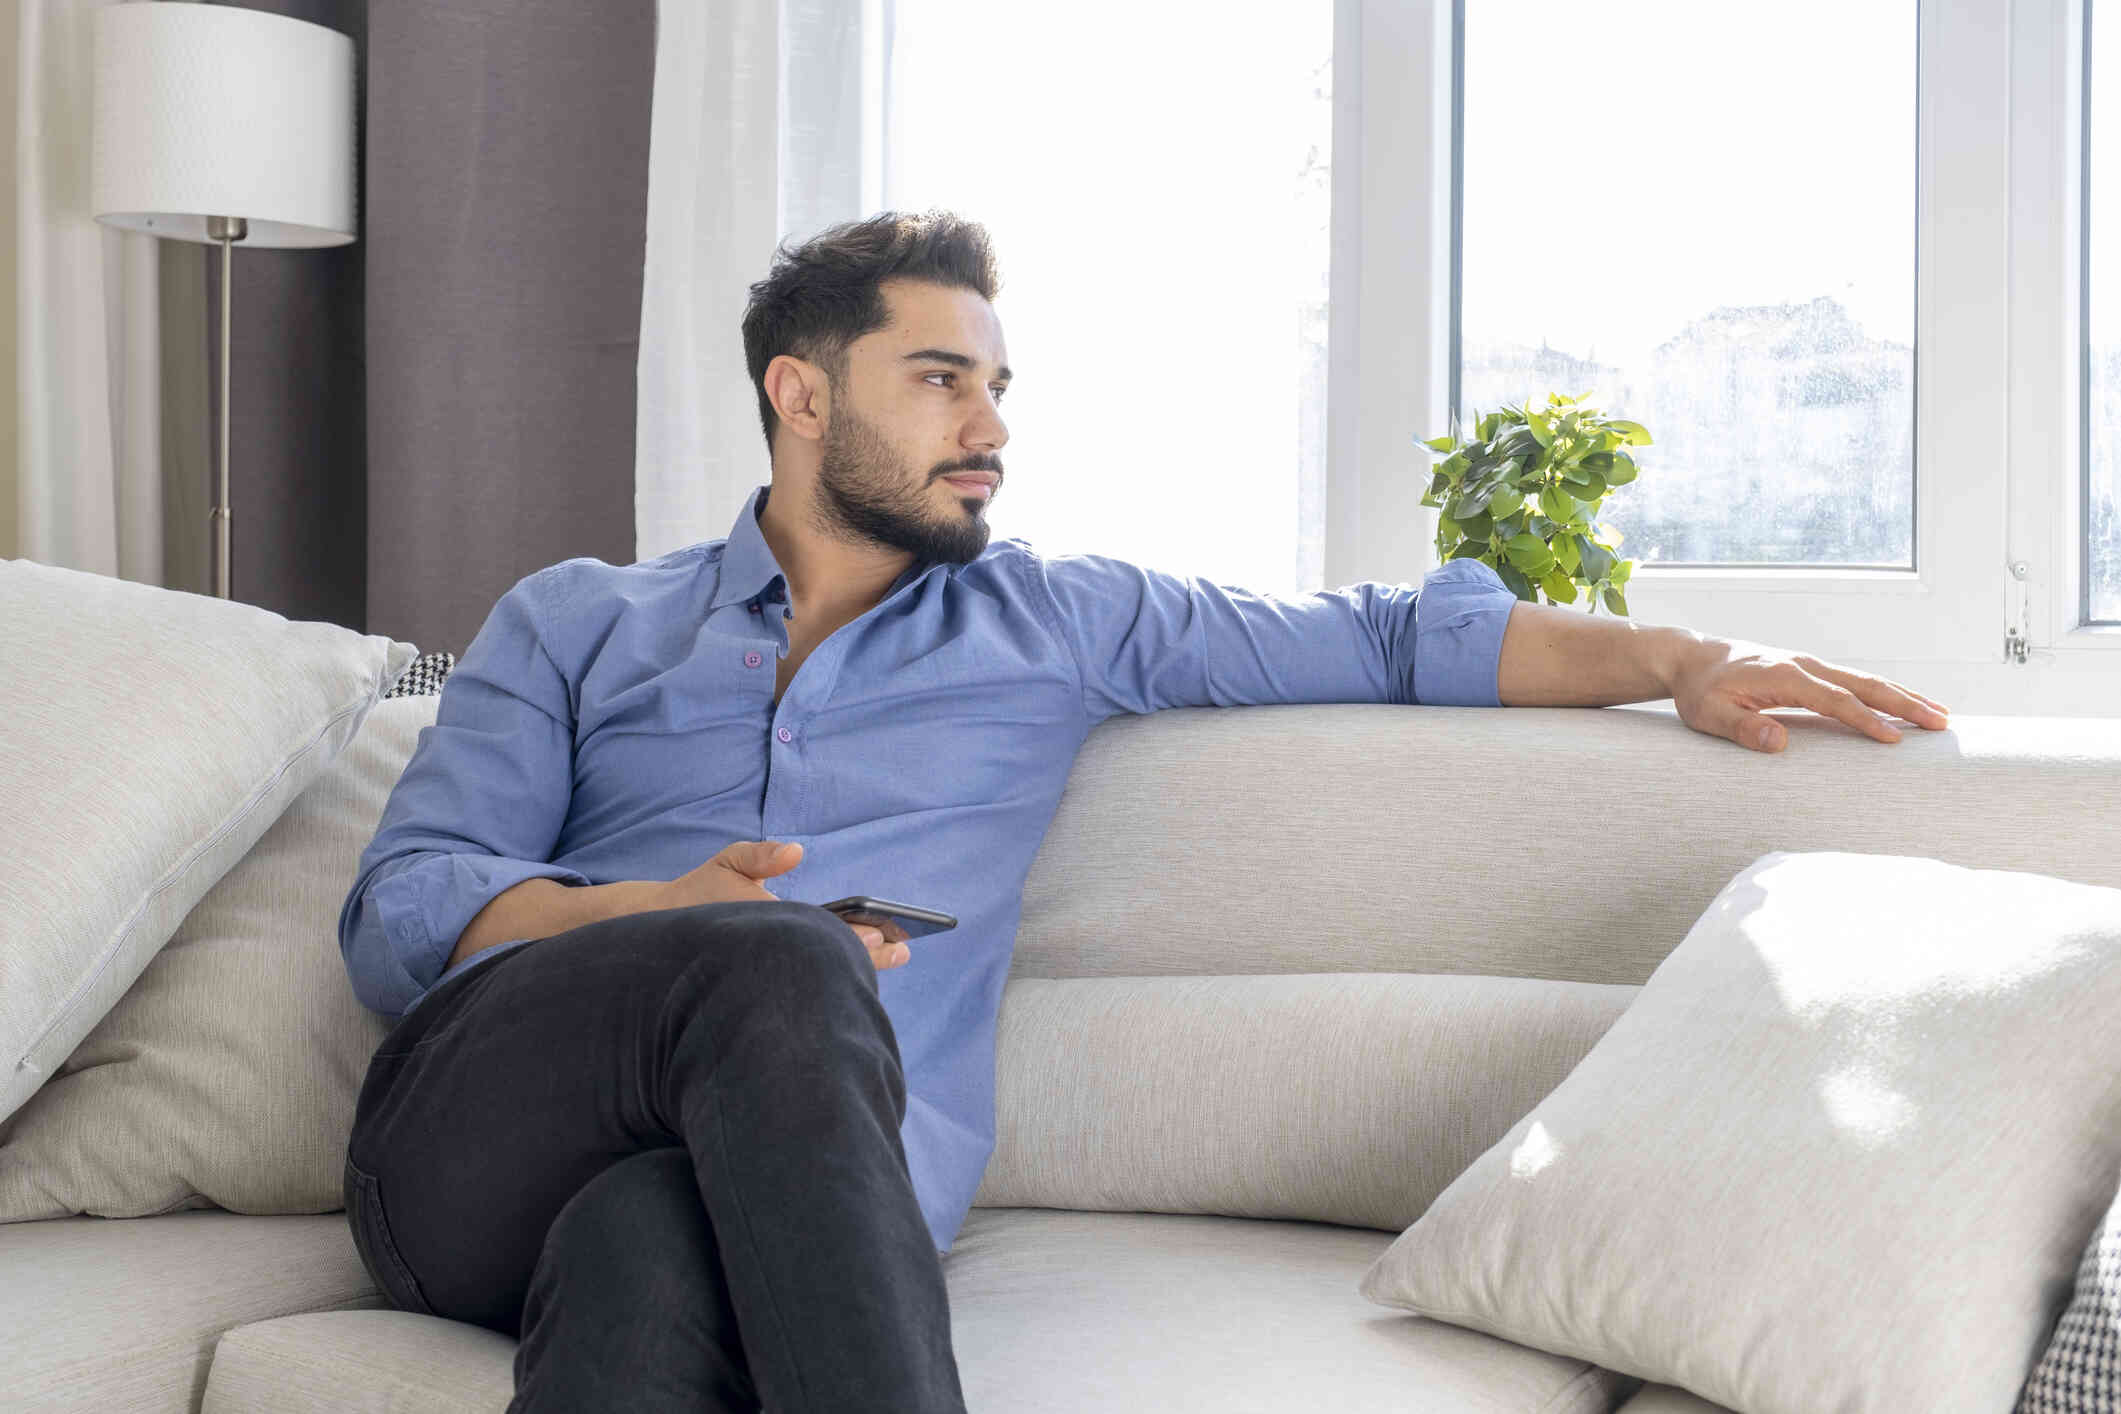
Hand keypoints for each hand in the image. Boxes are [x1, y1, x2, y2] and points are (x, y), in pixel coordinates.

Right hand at [655, 840, 912, 969]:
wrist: (661, 929)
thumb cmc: (700, 891)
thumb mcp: (727, 862)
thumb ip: (760, 856)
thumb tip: (796, 852)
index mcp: (768, 923)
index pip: (820, 931)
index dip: (852, 935)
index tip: (880, 934)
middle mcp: (774, 950)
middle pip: (829, 956)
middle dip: (867, 956)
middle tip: (903, 951)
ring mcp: (772, 966)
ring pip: (822, 971)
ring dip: (857, 967)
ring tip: (894, 955)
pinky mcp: (767, 975)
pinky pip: (807, 977)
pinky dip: (835, 971)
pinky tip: (860, 964)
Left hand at [1666, 637, 1951, 752]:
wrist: (1693, 657)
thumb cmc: (1700, 690)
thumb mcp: (1709, 714)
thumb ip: (1741, 729)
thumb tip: (1778, 742)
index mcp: (1784, 676)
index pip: (1835, 701)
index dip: (1865, 721)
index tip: (1895, 739)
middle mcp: (1804, 665)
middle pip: (1864, 684)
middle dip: (1905, 703)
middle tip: (1942, 724)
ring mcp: (1810, 665)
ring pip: (1865, 680)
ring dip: (1904, 696)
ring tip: (1940, 716)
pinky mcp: (1810, 669)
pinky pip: (1854, 681)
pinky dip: (1884, 692)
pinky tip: (1904, 704)